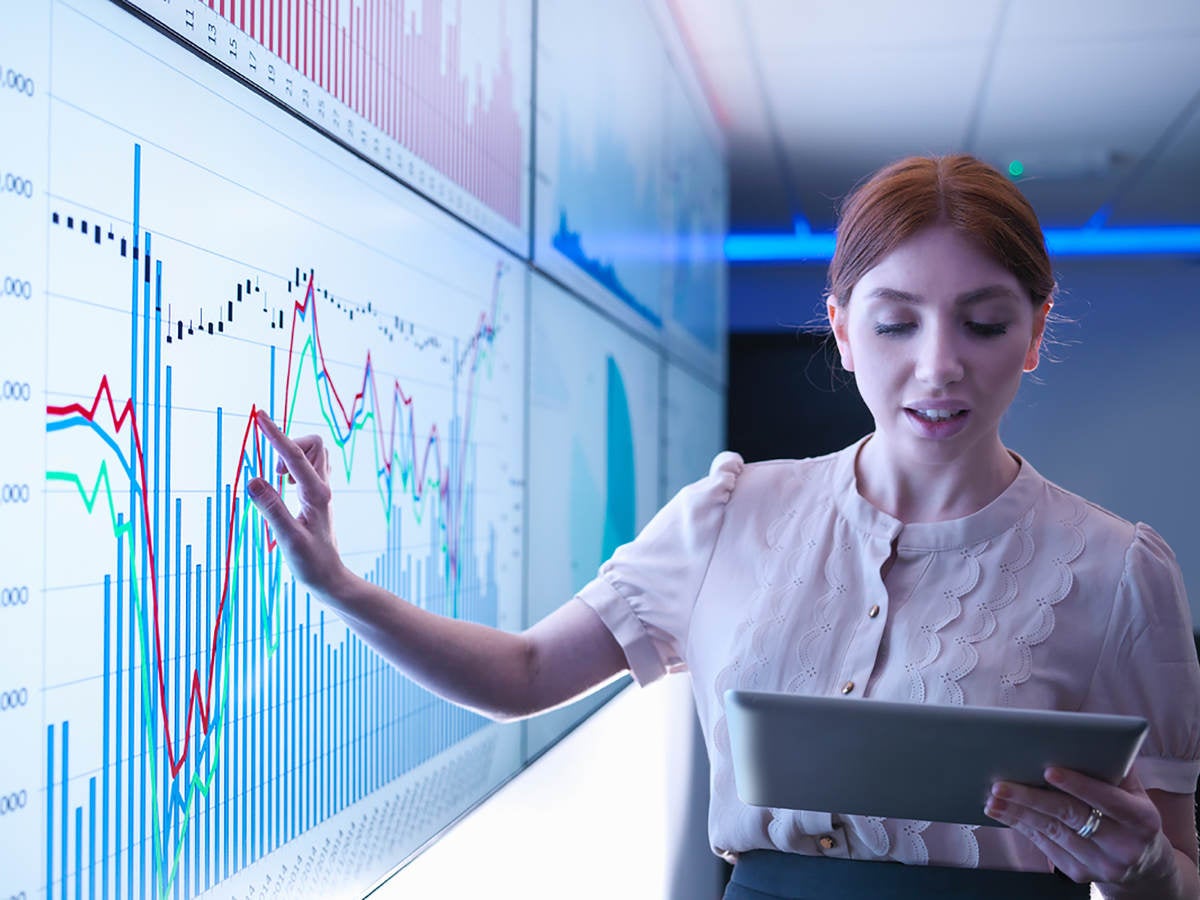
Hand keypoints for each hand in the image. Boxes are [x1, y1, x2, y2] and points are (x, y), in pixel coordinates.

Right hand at [246, 410, 348, 598]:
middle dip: (288, 445)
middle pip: (313, 445)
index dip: (276, 435)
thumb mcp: (288, 538)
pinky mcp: (317, 497)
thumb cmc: (310, 563)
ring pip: (313, 454)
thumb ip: (271, 508)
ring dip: (291, 456)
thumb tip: (253, 479)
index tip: (260, 415)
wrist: (329, 579)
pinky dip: (293, 467)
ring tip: (277, 480)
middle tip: (272, 473)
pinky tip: (282, 486)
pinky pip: (308, 467)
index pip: (294, 456)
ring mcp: (321, 491)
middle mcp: (322, 488)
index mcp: (316, 495)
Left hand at [984, 767, 1177, 891]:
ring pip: (1052, 832)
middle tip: (1000, 784)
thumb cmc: (1130, 813)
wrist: (1143, 864)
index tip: (1048, 770)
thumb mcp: (1134, 792)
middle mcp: (1124, 846)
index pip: (1107, 799)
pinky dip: (1022, 826)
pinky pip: (1046, 845)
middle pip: (1070, 816)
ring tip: (992, 798)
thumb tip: (1081, 738)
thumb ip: (1113, 768)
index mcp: (1141, 819)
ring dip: (1017, 813)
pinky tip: (1004, 813)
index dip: (1078, 784)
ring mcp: (1101, 864)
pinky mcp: (1080, 874)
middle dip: (1031, 798)